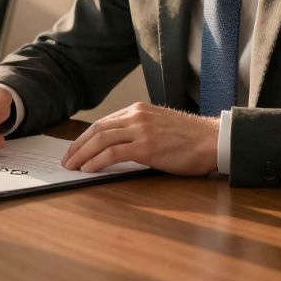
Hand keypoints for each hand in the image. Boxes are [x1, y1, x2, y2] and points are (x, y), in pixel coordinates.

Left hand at [62, 102, 218, 174]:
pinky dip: (96, 161)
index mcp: (138, 110)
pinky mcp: (146, 146)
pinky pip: (113, 153)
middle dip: (78, 145)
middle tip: (67, 159)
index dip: (86, 137)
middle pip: (97, 129)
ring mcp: (141, 130)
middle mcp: (136, 116)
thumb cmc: (191, 139)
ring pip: (101, 140)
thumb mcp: (160, 126)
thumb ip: (140, 131)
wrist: (213, 140)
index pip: (104, 122)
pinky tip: (88, 170)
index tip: (76, 148)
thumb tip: (119, 147)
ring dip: (82, 154)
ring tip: (72, 166)